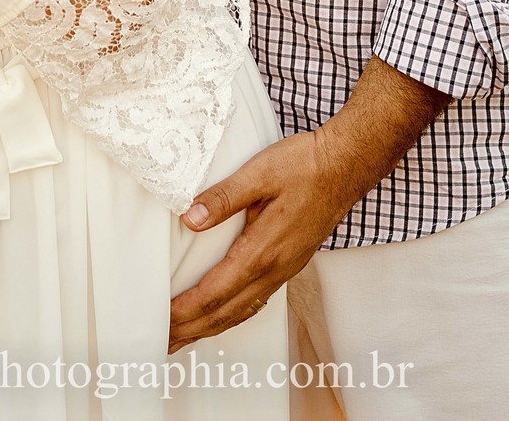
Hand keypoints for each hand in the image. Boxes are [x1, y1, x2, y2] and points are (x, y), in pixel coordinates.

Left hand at [168, 57, 450, 351]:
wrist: (346, 166)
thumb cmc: (303, 165)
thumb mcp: (259, 172)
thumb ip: (223, 197)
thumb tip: (189, 219)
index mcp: (263, 250)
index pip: (216, 291)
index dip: (187, 309)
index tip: (162, 320)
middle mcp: (274, 268)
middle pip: (226, 311)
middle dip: (192, 329)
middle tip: (162, 342)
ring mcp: (284, 269)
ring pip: (242, 311)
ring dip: (210, 327)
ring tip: (184, 338)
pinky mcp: (290, 263)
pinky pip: (256, 301)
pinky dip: (232, 315)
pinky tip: (222, 315)